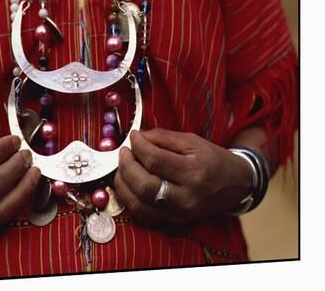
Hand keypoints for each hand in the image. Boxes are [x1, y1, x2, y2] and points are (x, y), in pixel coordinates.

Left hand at [114, 129, 252, 225]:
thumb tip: (137, 137)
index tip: (133, 136)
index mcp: (193, 172)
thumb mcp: (192, 141)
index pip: (154, 160)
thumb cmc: (213, 159)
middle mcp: (186, 197)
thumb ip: (163, 137)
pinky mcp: (174, 221)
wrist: (236, 184)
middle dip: (126, 166)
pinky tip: (127, 185)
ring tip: (122, 168)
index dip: (138, 146)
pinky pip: (143, 215)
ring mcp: (179, 213)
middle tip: (124, 152)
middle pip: (143, 185)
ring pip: (139, 204)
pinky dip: (129, 200)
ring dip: (123, 184)